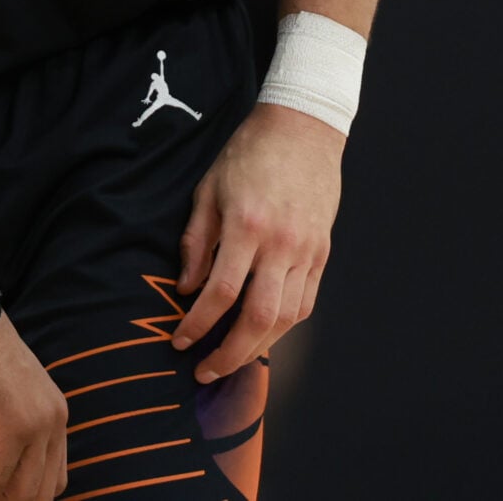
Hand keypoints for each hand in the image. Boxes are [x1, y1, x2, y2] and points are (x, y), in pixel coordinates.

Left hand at [173, 102, 341, 381]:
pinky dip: (283, 326)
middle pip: (258, 317)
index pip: (220, 292)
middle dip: (229, 353)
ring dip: (257, 346)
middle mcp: (281, 244)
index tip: (179, 342)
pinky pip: (305, 302)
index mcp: (247, 225)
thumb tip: (186, 288)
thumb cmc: (247, 155)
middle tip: (205, 371)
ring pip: (286, 317)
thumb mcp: (208, 189)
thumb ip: (196, 240)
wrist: (302, 130)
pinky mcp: (322, 253)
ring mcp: (307, 251)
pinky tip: (262, 333)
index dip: (197, 325)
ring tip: (230, 359)